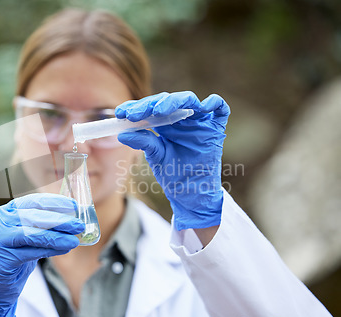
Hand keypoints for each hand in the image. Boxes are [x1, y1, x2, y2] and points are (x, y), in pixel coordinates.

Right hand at [0, 193, 83, 316]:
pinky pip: (31, 252)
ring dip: (57, 237)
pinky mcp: (1, 259)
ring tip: (75, 240)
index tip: (73, 206)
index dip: (54, 202)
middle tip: (79, 224)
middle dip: (59, 220)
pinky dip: (50, 250)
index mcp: (4, 212)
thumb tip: (72, 218)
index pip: (31, 202)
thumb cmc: (14, 258)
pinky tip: (64, 249)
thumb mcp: (26, 236)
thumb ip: (42, 226)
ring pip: (32, 235)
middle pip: (33, 217)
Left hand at [116, 91, 229, 230]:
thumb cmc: (174, 174)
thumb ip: (143, 142)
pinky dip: (214, 102)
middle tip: (135, 114)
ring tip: (158, 111)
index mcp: (165, 123)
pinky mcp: (216, 128)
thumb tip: (122, 134)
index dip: (136, 107)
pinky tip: (203, 106)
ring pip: (189, 100)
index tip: (120, 113)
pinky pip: (220, 109)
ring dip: (173, 102)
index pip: (150, 107)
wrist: (191, 193)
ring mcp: (199, 121)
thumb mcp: (156, 156)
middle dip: (149, 105)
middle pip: (167, 101)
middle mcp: (182, 119)